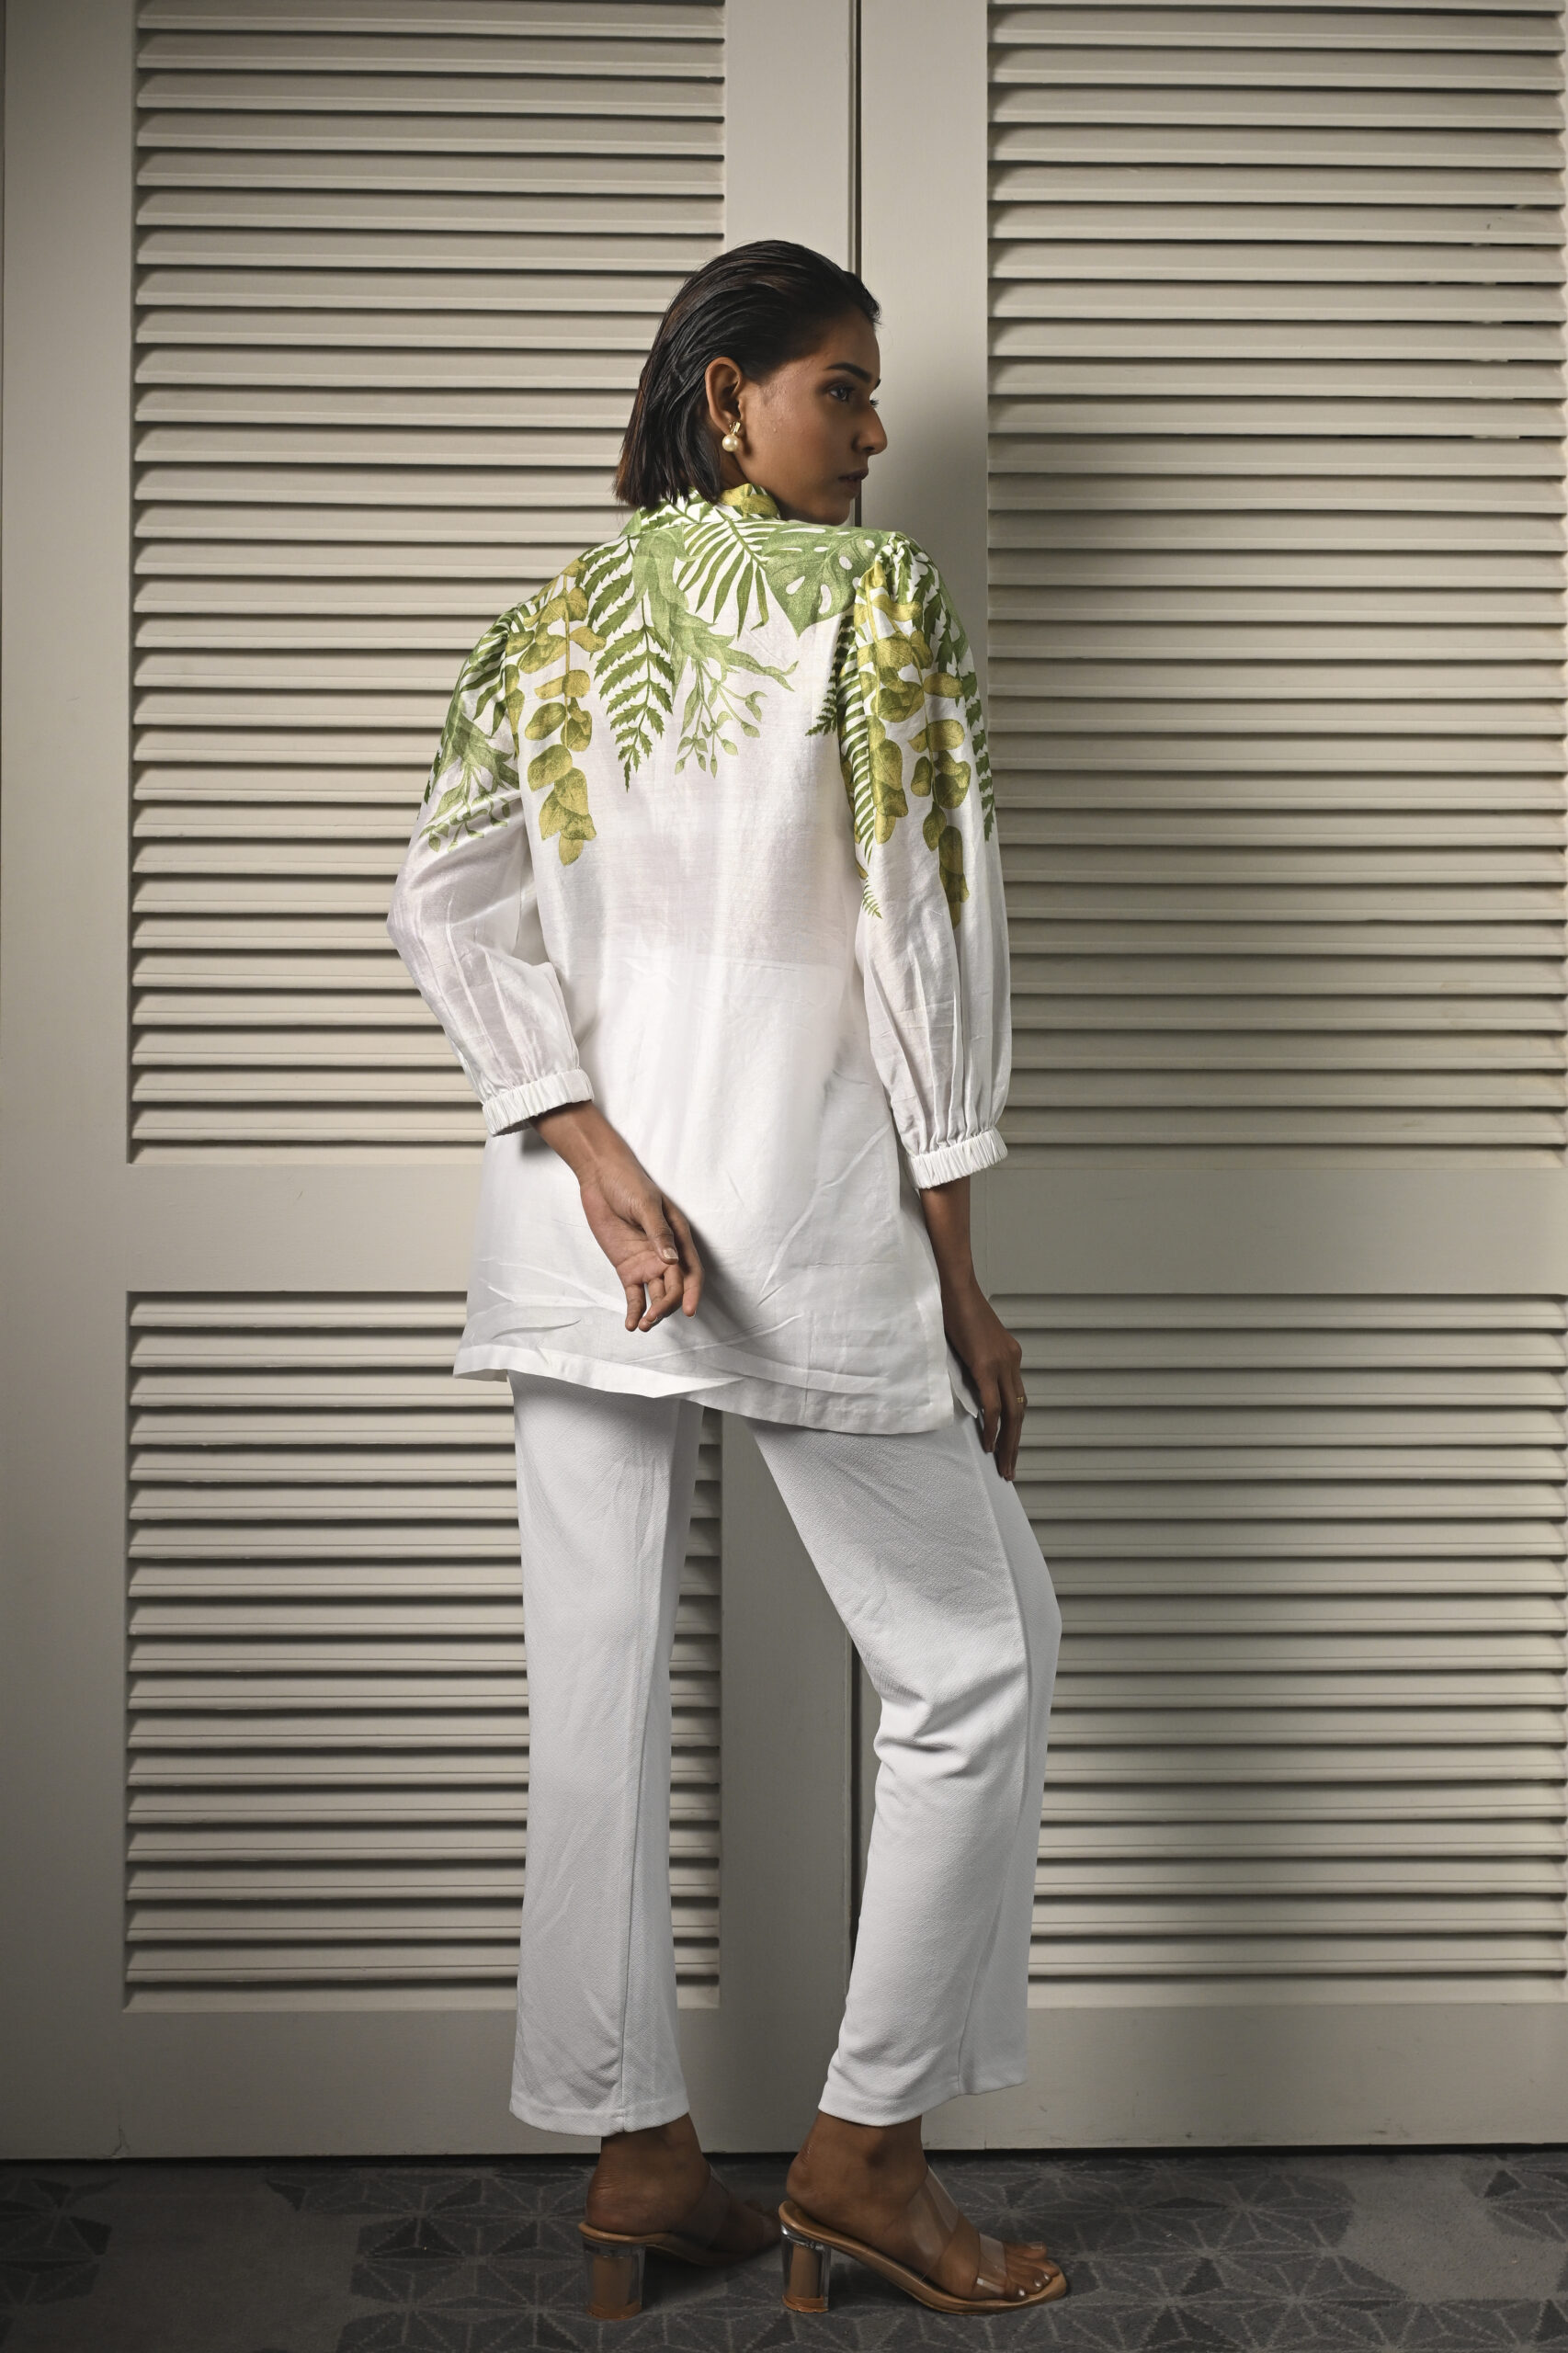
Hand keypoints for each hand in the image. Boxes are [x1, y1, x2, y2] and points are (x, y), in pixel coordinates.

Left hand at [532, 1103, 703, 1332]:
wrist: (600, 1176)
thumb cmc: (628, 1183)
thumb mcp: (645, 1205)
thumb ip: (658, 1233)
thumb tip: (670, 1260)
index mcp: (678, 1237)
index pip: (691, 1271)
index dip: (691, 1292)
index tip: (687, 1310)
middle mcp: (665, 1253)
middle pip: (673, 1287)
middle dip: (667, 1306)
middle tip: (652, 1318)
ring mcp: (646, 1262)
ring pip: (656, 1294)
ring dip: (652, 1312)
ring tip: (643, 1325)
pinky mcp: (627, 1267)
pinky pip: (634, 1293)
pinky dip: (634, 1309)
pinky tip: (631, 1325)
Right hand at [916, 1174, 1027, 1480]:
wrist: (952, 1283)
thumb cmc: (953, 1308)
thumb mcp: (966, 1342)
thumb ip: (971, 1365)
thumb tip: (966, 1389)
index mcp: (1009, 1355)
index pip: (1016, 1399)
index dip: (1013, 1426)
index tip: (1007, 1448)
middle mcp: (1012, 1360)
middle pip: (1020, 1411)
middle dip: (1015, 1443)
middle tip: (1009, 1470)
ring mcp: (1002, 1362)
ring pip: (1012, 1413)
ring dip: (1007, 1442)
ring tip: (1003, 1466)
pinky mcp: (986, 1363)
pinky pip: (993, 1404)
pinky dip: (992, 1427)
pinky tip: (988, 1445)